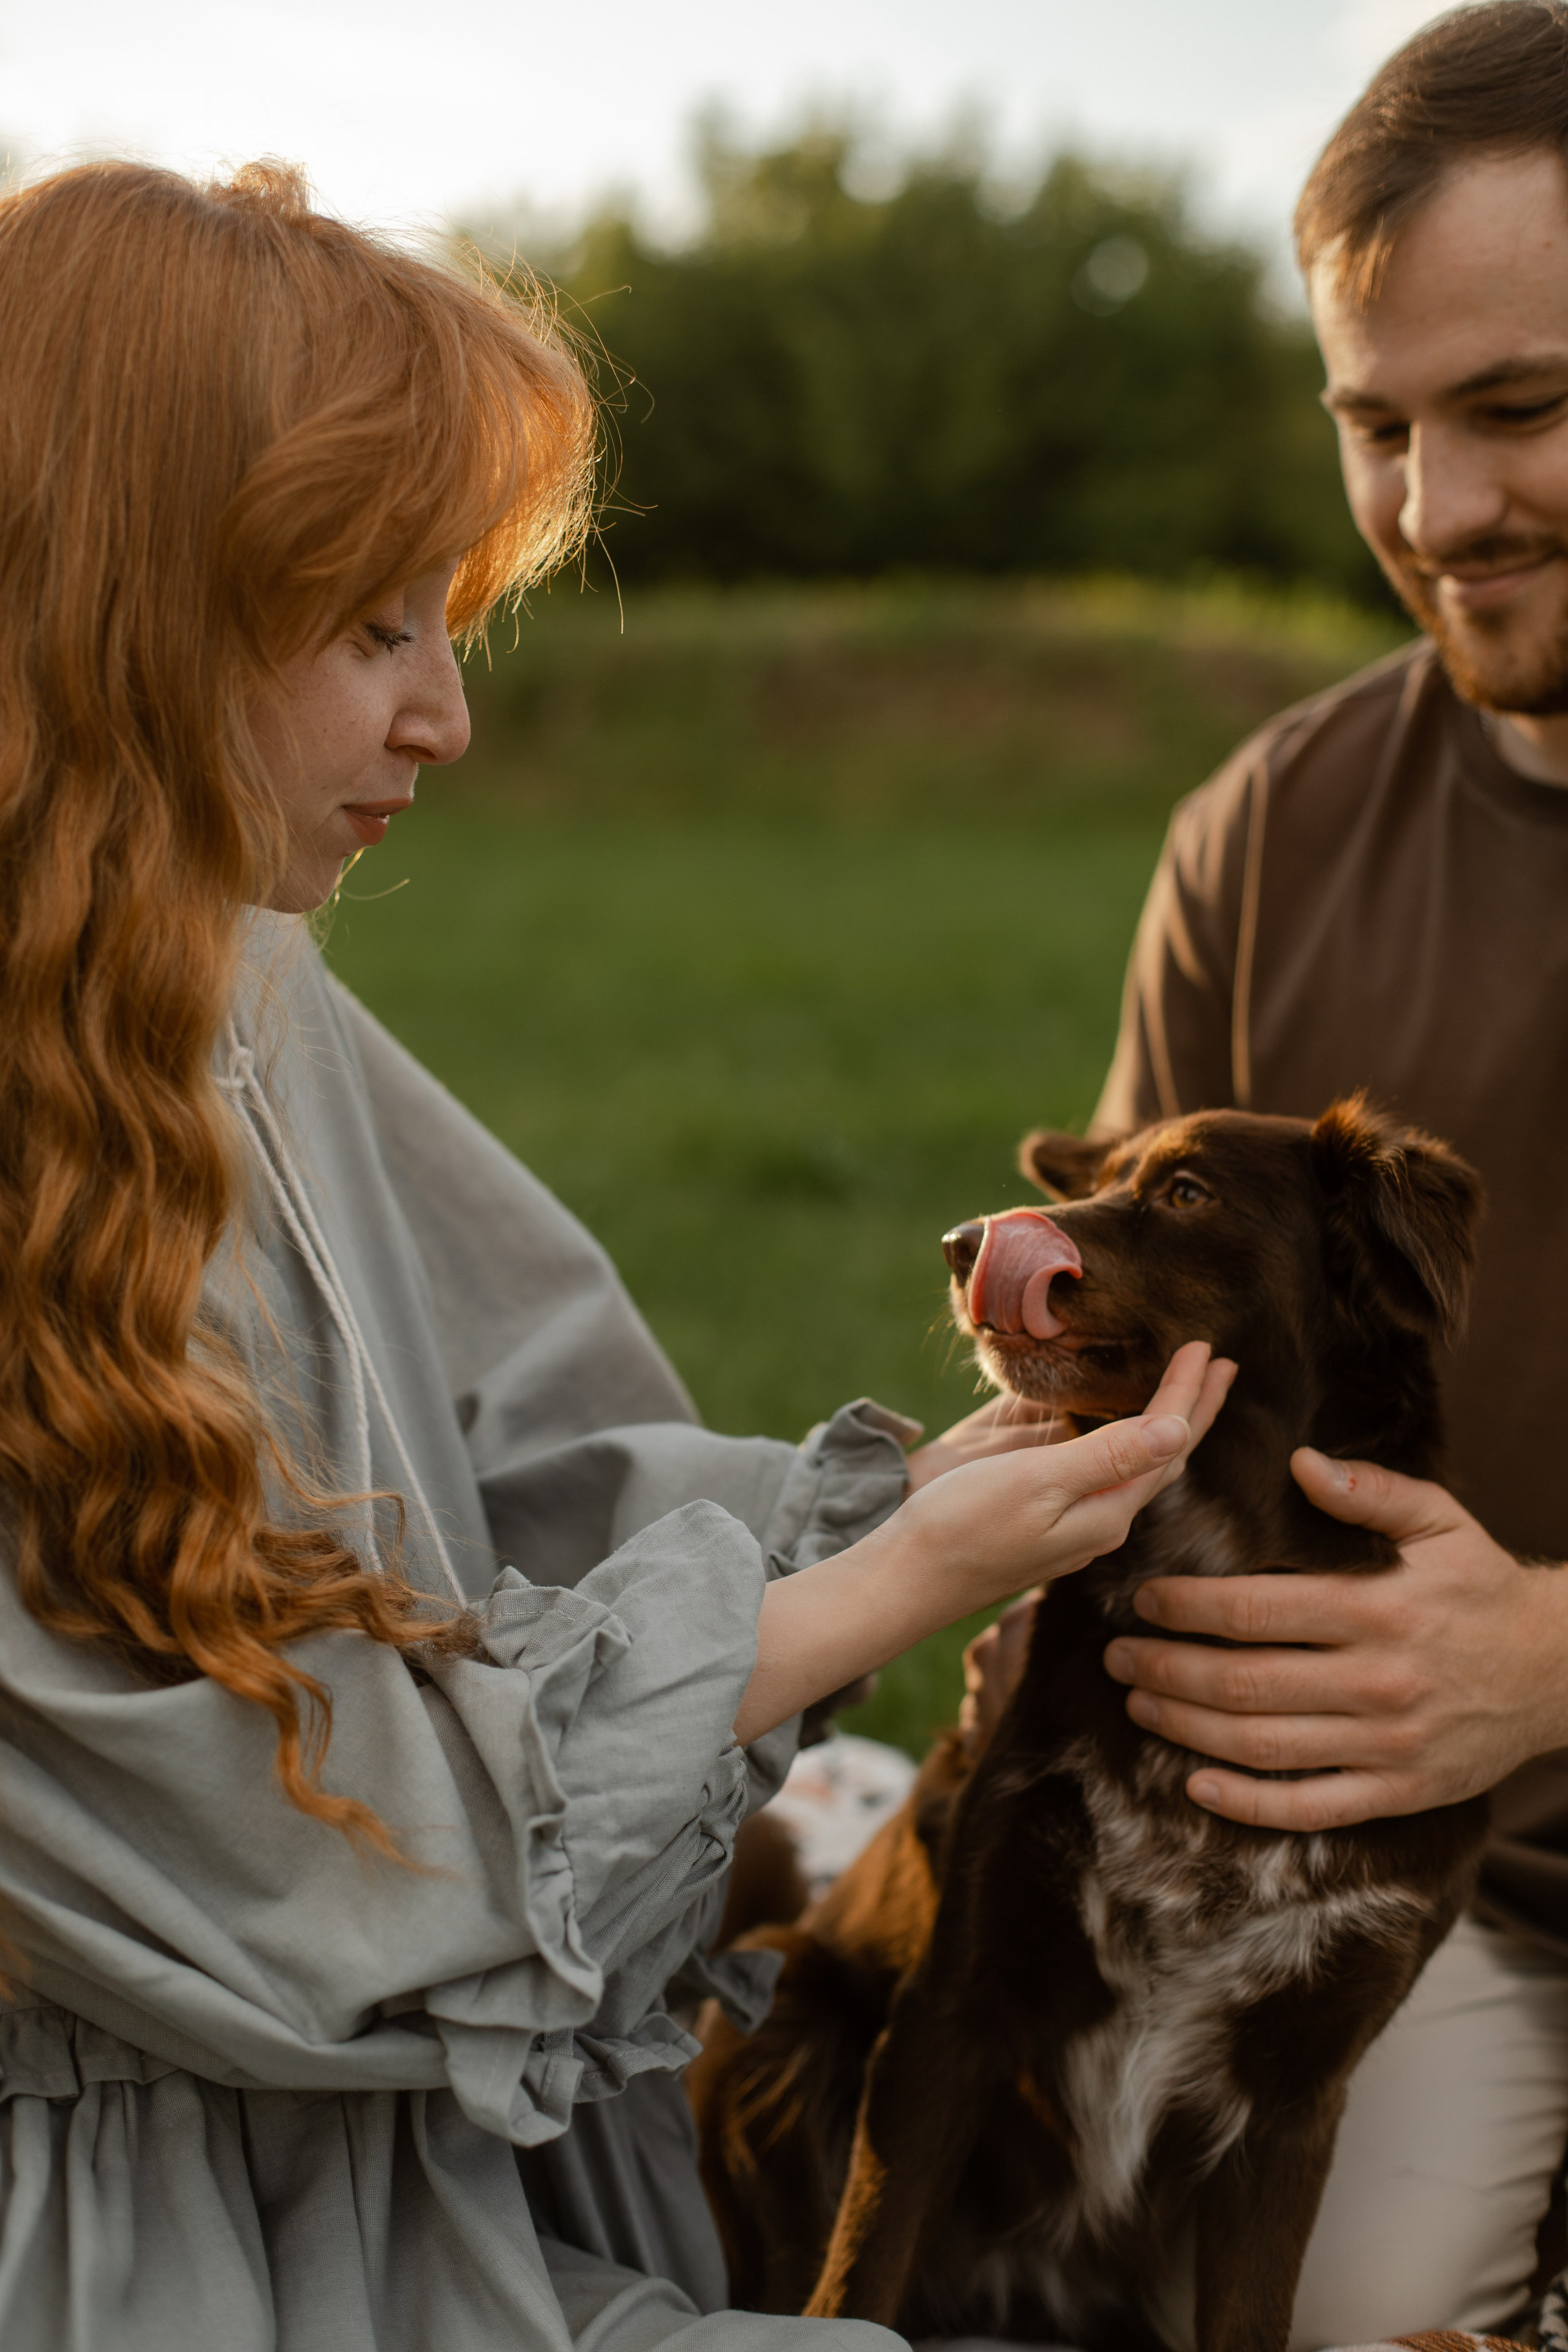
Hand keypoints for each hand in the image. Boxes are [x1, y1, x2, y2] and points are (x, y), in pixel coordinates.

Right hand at [734, 1341, 1234, 1745]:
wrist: (907, 1580)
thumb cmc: (963, 1526)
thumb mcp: (1038, 1482)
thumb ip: (1109, 1456)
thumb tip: (1178, 1428)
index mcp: (1108, 1510)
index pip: (1167, 1442)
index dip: (1190, 1394)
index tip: (1208, 1346)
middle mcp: (1101, 1520)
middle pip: (1164, 1456)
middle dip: (1193, 1409)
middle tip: (1219, 1365)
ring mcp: (1075, 1526)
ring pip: (1136, 1468)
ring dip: (1162, 1425)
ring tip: (1181, 1393)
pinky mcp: (1047, 1523)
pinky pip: (1104, 1475)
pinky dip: (1123, 1443)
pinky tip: (1115, 1434)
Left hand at [1103, 1447, 1567, 1830]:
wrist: (1558, 1669)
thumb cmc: (1483, 1586)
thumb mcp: (1441, 1522)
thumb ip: (1370, 1491)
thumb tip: (1301, 1463)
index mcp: (1378, 1611)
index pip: (1255, 1612)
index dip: (1187, 1609)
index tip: (1143, 1601)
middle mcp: (1377, 1682)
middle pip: (1243, 1683)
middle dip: (1166, 1670)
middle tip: (1117, 1658)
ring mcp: (1387, 1746)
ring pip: (1262, 1747)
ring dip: (1187, 1730)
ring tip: (1138, 1706)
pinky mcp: (1398, 1792)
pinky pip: (1309, 1809)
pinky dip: (1247, 1804)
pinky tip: (1197, 1786)